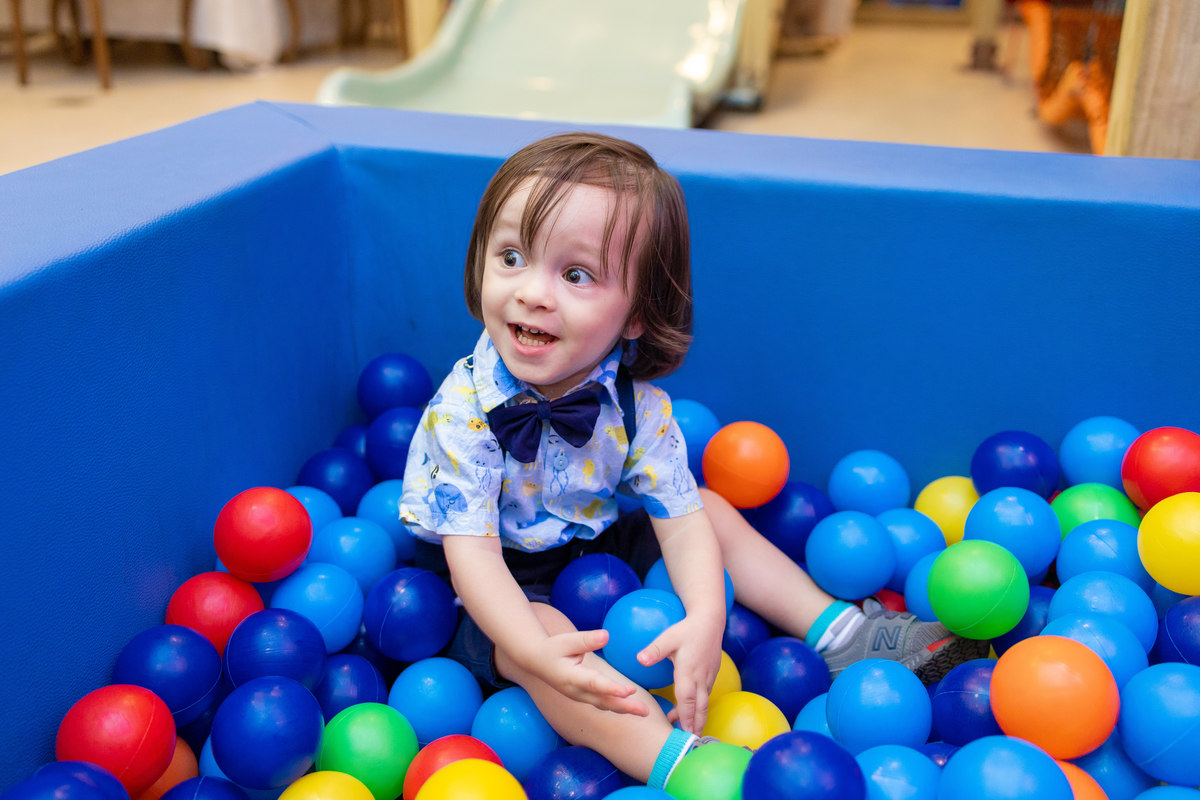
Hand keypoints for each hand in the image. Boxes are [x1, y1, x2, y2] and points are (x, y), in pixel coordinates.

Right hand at [530, 628, 650, 716]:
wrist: (537, 661)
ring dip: (624, 709)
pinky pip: (603, 704)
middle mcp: (577, 691)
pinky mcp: (584, 697)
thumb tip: (607, 635)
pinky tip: (632, 708)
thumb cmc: (553, 648)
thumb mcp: (567, 640)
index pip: (595, 684)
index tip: (629, 691)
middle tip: (644, 711)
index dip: (611, 688)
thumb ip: (586, 639)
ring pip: (605, 705)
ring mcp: (580, 697)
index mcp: (571, 677)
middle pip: (603, 701)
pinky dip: (618, 707)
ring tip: (644, 712)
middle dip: (625, 706)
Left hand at [637, 615, 722, 733]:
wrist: (710, 620)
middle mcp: (701, 678)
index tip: (685, 732)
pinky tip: (690, 710)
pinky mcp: (711, 675)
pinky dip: (699, 706)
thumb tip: (639, 659)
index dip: (686, 717)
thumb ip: (654, 650)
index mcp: (689, 671)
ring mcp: (708, 677)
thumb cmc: (687, 629)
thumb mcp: (668, 637)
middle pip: (699, 707)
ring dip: (697, 717)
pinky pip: (705, 695)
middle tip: (691, 742)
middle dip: (696, 724)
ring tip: (690, 732)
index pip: (687, 699)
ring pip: (703, 702)